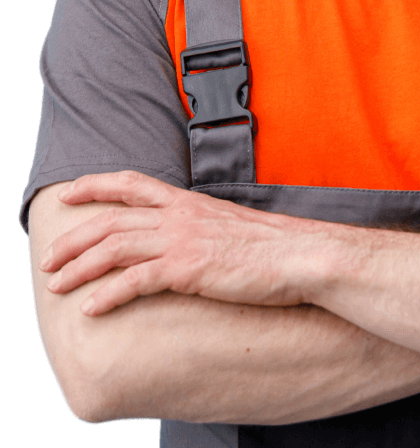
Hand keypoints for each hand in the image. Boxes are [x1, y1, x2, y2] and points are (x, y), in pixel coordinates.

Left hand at [38, 171, 330, 315]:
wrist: (299, 256)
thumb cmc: (270, 247)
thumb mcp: (227, 225)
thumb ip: (199, 227)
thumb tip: (183, 240)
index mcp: (188, 201)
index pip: (131, 184)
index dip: (95, 186)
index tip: (68, 195)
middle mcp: (179, 215)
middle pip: (111, 219)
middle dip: (73, 239)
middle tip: (47, 260)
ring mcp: (182, 240)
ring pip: (114, 248)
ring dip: (79, 267)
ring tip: (55, 286)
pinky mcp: (188, 269)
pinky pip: (135, 281)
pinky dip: (107, 294)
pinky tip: (91, 309)